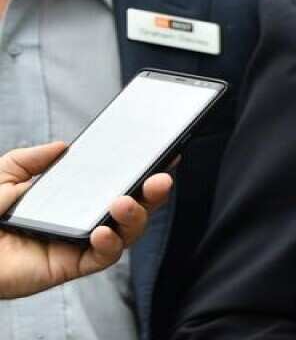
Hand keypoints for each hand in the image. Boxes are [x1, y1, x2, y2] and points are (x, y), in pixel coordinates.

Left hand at [0, 142, 172, 298]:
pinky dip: (109, 244)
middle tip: (161, 178)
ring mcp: (78, 244)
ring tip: (124, 202)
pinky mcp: (69, 267)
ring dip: (134, 217)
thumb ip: (31, 158)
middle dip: (152, 193)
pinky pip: (101, 259)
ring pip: (125, 234)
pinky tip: (102, 231)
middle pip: (131, 208)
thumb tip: (64, 146)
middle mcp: (82, 221)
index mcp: (72, 199)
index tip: (162, 156)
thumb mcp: (4, 175)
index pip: (115, 184)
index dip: (141, 171)